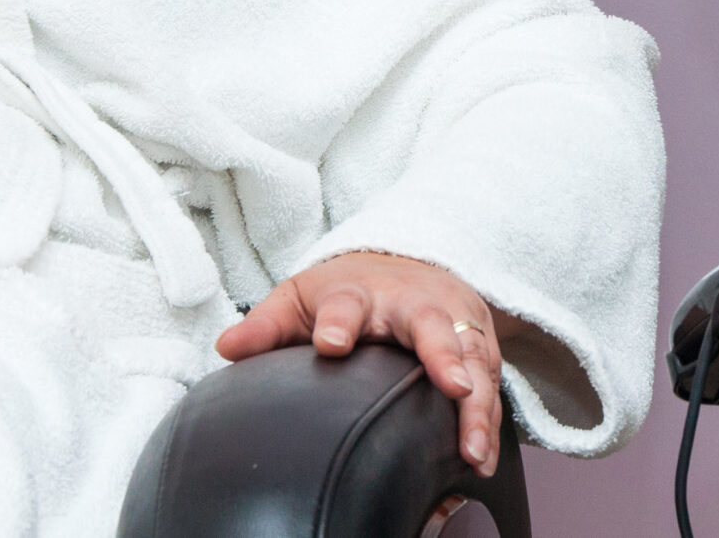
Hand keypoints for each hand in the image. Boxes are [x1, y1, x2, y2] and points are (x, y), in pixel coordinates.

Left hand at [217, 252, 506, 474]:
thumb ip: (266, 324)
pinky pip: (491, 380)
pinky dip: (490, 418)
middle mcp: (412, 303)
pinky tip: (481, 457)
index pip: (346, 305)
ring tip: (472, 450)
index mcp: (359, 294)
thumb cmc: (347, 291)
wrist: (407, 261)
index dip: (338, 323)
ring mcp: (452, 320)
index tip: (332, 345)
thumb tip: (227, 349)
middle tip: (452, 388)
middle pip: (430, 325)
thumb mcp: (300, 298)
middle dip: (442, 355)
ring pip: (472, 358)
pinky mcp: (478, 340)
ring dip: (476, 404)